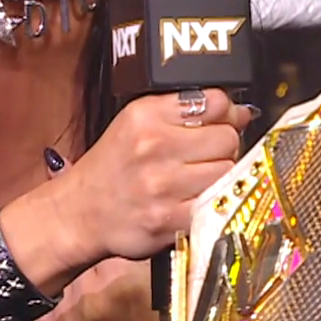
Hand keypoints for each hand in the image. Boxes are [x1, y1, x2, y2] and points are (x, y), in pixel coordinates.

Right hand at [56, 89, 251, 262]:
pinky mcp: (169, 218)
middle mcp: (154, 146)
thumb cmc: (113, 166)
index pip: (216, 101)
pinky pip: (216, 204)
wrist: (81, 211)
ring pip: (228, 172)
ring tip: (201, 178)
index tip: (223, 121)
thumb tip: (240, 112)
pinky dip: (214, 203)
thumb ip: (184, 110)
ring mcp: (162, 185)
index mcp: (146, 114)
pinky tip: (198, 199)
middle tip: (209, 154)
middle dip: (225, 146)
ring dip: (222, 176)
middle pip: (227, 138)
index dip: (226, 112)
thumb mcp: (136, 122)